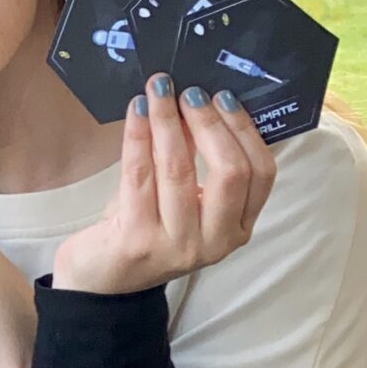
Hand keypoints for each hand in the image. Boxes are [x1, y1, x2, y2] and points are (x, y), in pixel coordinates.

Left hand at [51, 80, 274, 295]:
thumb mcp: (189, 197)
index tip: (222, 96)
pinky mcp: (138, 241)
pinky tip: (136, 110)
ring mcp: (178, 246)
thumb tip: (203, 98)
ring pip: (180, 170)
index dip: (243, 130)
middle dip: (209, 123)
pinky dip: (138, 136)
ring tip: (158, 90)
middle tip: (189, 92)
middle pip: (229, 172)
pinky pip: (139, 176)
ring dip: (168, 122)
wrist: (104, 277)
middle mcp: (216, 242)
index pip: (261, 174)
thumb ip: (203, 158)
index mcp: (238, 228)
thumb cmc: (151, 225)